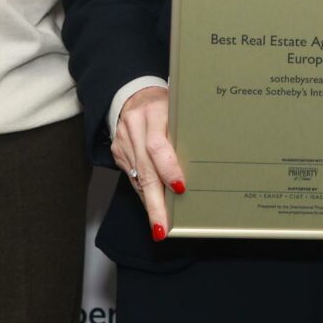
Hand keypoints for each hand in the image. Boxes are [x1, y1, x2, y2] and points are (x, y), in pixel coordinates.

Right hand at [110, 86, 184, 242]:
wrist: (135, 95)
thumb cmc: (165, 105)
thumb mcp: (178, 110)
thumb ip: (185, 132)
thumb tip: (204, 166)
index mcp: (153, 112)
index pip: (158, 145)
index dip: (169, 168)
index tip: (180, 187)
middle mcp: (134, 127)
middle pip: (145, 170)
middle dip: (156, 203)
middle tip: (163, 227)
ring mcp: (123, 140)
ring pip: (137, 178)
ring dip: (150, 203)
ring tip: (160, 226)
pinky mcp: (117, 151)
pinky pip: (132, 177)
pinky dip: (144, 193)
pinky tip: (153, 207)